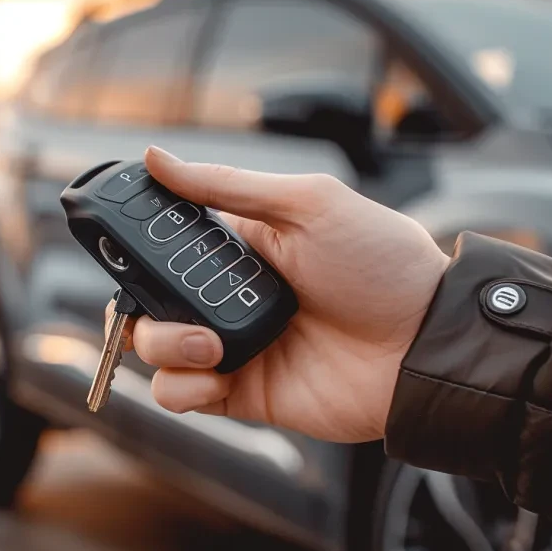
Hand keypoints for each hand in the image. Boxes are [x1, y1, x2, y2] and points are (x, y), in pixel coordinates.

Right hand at [111, 146, 449, 442]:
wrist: (425, 346)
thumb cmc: (381, 265)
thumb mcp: (307, 204)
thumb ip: (226, 186)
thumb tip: (157, 158)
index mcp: (241, 246)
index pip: (165, 243)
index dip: (138, 246)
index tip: (126, 246)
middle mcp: (228, 295)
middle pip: (146, 297)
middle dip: (139, 302)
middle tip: (176, 302)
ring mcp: (233, 345)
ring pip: (153, 348)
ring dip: (164, 344)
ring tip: (214, 345)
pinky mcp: (241, 392)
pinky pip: (178, 393)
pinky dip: (182, 386)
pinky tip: (217, 372)